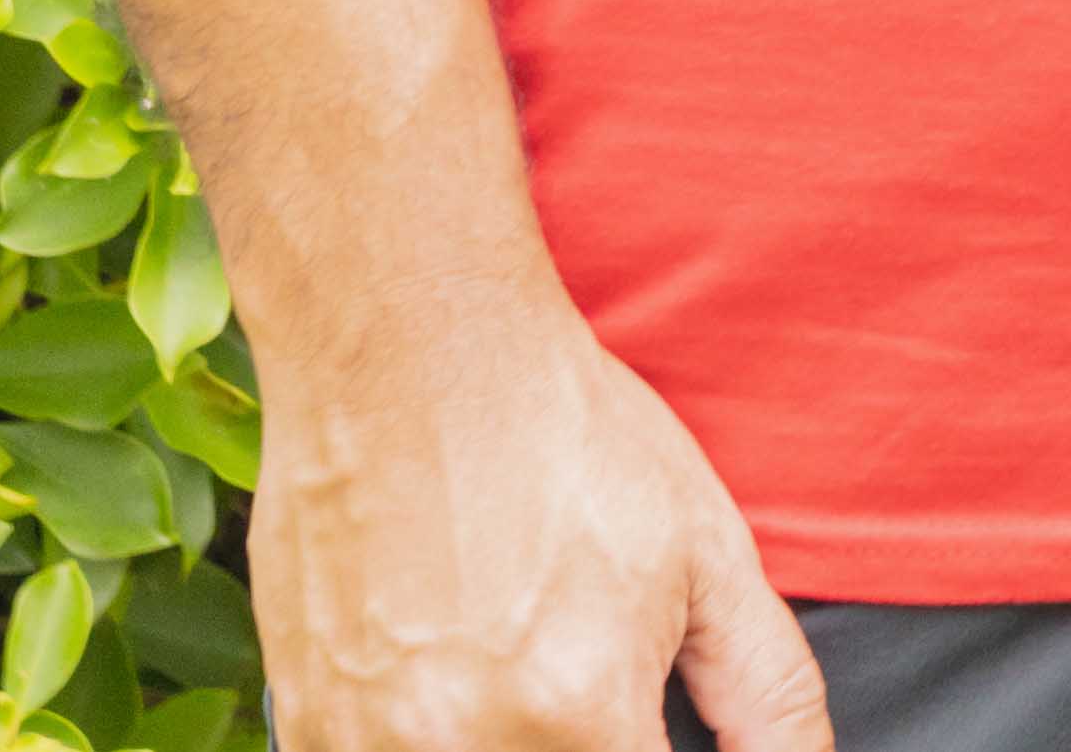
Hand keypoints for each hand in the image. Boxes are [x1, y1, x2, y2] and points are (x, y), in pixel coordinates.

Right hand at [251, 294, 823, 751]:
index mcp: (580, 710)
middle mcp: (465, 744)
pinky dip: (429, 738)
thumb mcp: (708, 555)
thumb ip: (767, 693)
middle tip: (582, 673)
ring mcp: (366, 744)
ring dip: (511, 738)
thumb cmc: (565, 439)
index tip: (652, 734)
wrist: (412, 358)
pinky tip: (452, 675)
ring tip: (514, 660)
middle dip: (588, 746)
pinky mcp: (303, 727)